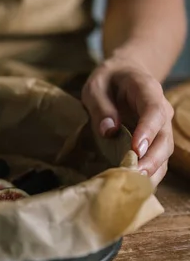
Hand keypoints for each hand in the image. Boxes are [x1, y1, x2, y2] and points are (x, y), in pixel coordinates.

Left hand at [81, 58, 173, 185]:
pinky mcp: (154, 140)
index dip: (147, 131)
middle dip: (152, 158)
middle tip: (136, 174)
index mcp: (147, 90)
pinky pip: (157, 159)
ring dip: (152, 170)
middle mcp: (161, 110)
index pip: (154, 111)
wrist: (123, 75)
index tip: (136, 149)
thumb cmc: (108, 80)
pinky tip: (135, 186)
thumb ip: (101, 106)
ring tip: (135, 185)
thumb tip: (108, 131)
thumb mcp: (95, 86)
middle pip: (164, 137)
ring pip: (164, 152)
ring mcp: (160, 127)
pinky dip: (149, 173)